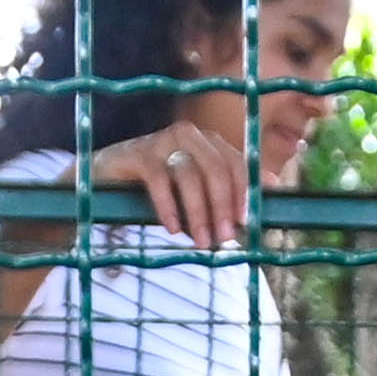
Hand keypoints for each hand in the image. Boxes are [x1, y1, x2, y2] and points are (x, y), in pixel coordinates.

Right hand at [84, 110, 253, 249]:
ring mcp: (160, 141)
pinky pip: (158, 179)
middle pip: (215, 167)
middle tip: (224, 238)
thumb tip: (272, 184)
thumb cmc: (157, 189)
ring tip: (199, 241)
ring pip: (189, 174)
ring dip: (198, 212)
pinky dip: (168, 206)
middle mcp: (186, 134)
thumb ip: (230, 186)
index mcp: (207, 141)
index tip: (244, 222)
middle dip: (222, 205)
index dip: (243, 192)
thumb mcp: (196, 190)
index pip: (235, 162)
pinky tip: (172, 228)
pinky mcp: (136, 153)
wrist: (104, 181)